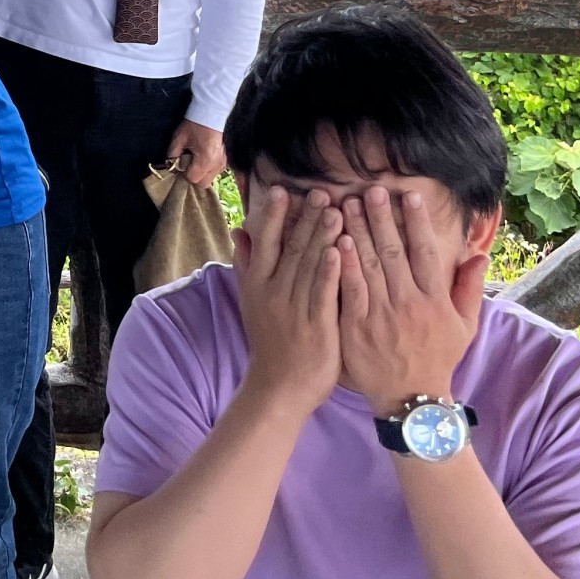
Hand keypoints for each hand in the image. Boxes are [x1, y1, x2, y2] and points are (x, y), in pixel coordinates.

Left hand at [167, 119, 227, 186]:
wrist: (212, 113)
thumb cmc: (194, 125)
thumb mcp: (178, 138)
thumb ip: (172, 154)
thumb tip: (172, 165)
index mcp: (205, 160)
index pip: (193, 179)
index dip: (184, 174)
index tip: (180, 164)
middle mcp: (217, 165)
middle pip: (203, 183)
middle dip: (193, 177)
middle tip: (187, 165)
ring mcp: (224, 163)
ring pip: (210, 178)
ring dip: (201, 173)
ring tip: (195, 160)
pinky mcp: (226, 160)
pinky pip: (216, 171)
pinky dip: (208, 169)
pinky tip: (203, 157)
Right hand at [234, 185, 342, 421]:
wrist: (279, 387)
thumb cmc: (270, 342)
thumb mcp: (252, 301)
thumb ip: (247, 265)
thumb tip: (240, 231)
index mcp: (258, 284)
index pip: (265, 243)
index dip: (274, 216)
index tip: (282, 191)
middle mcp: (274, 292)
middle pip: (291, 248)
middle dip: (305, 219)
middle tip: (319, 191)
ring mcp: (295, 308)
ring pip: (309, 265)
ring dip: (321, 236)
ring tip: (333, 209)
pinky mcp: (317, 325)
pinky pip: (323, 293)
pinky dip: (330, 270)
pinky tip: (339, 249)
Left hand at [337, 185, 485, 410]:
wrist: (412, 398)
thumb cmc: (438, 358)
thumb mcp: (464, 326)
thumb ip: (469, 288)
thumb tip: (479, 254)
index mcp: (435, 301)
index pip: (426, 253)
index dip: (417, 223)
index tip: (409, 196)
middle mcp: (409, 304)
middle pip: (394, 252)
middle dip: (382, 218)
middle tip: (372, 189)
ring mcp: (382, 315)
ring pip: (369, 265)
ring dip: (358, 232)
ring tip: (348, 203)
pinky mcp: (357, 326)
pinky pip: (350, 289)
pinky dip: (344, 264)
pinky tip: (336, 241)